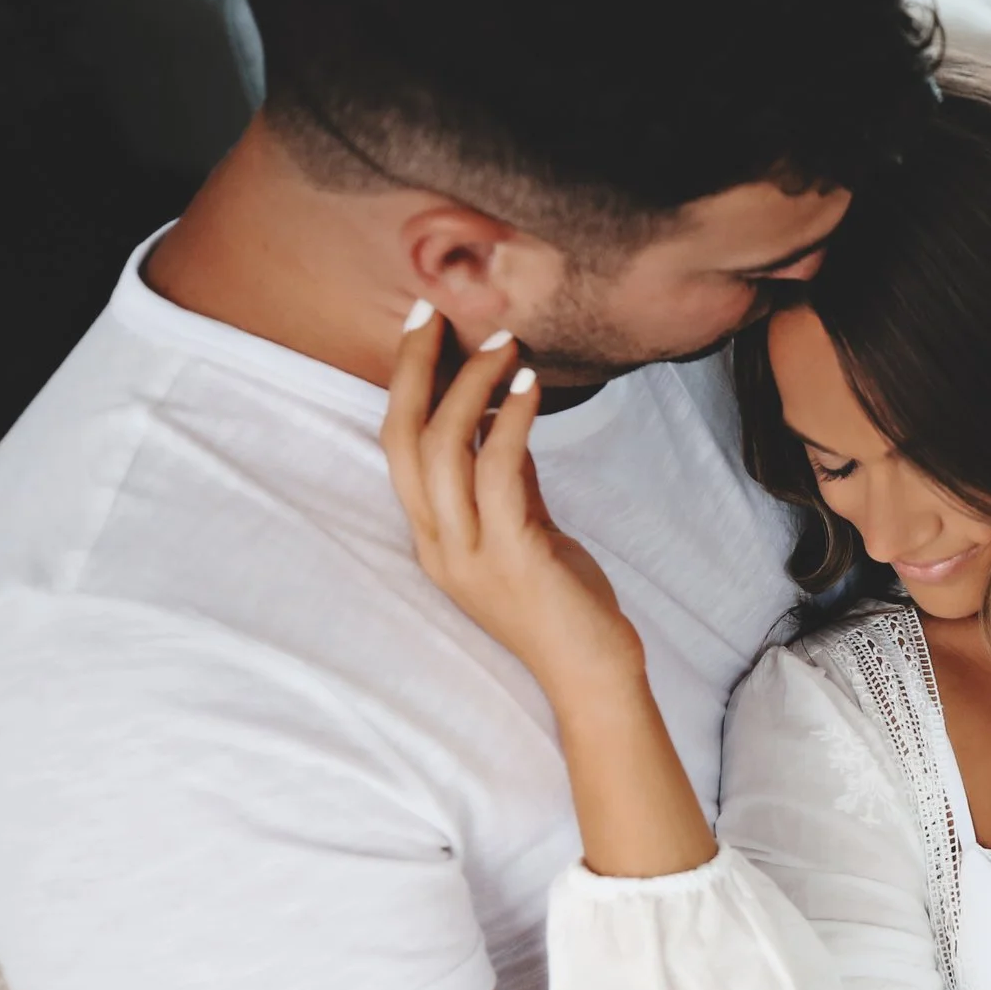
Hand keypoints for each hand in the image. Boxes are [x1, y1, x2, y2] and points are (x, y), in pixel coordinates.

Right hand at [381, 304, 643, 702]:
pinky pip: (498, 472)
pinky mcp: (512, 556)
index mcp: (434, 538)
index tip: (423, 329)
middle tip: (437, 312)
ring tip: (503, 341)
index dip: (404, 384)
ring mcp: (470, 553)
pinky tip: (529, 386)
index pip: (398, 447)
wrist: (592, 677)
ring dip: (471, 384)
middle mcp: (438, 544)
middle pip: (403, 438)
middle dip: (413, 368)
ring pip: (444, 447)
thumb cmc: (564, 607)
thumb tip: (500, 420)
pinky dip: (509, 420)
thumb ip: (508, 482)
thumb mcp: (526, 533)